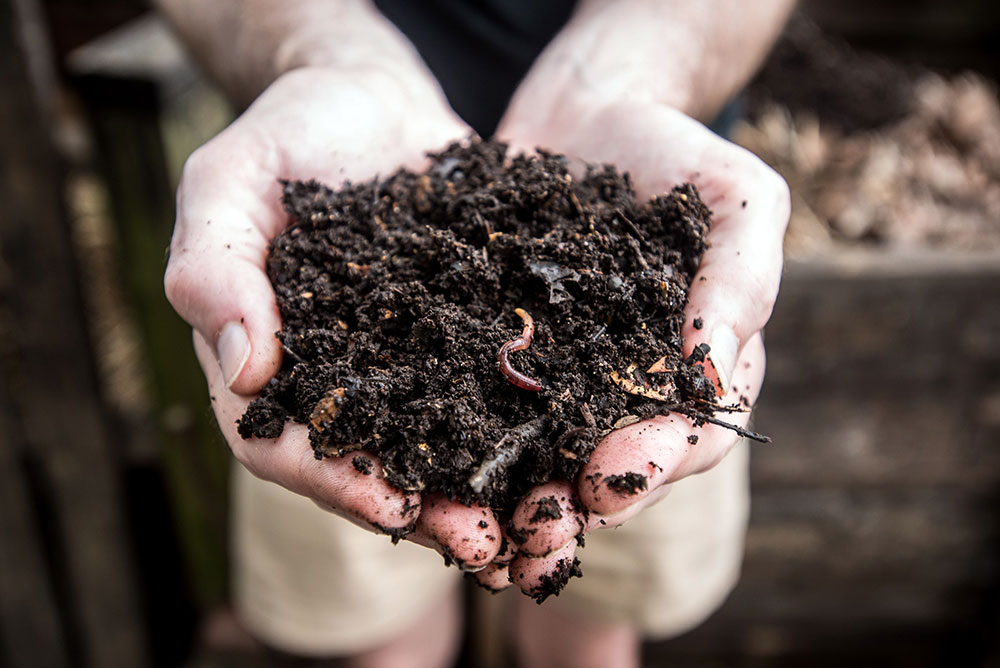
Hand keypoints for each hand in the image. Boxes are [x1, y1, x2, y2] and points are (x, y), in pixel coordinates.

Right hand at [165, 66, 503, 568]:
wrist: (373, 97)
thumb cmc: (292, 130)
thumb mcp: (233, 179)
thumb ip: (215, 265)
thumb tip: (243, 369)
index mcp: (269, 360)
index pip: (281, 444)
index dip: (332, 481)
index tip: (392, 509)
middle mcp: (336, 378)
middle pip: (367, 468)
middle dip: (423, 514)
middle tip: (485, 546)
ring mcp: (400, 364)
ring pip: (434, 448)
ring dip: (479, 495)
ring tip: (535, 525)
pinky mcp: (459, 339)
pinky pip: (485, 396)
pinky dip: (518, 434)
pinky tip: (564, 456)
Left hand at [481, 100, 789, 595]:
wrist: (586, 112)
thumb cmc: (674, 151)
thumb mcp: (736, 195)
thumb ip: (742, 277)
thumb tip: (712, 370)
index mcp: (698, 367)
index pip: (692, 434)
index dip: (655, 463)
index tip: (612, 477)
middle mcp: (632, 387)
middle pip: (618, 467)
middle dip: (580, 507)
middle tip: (539, 536)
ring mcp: (566, 376)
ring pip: (549, 456)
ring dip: (519, 502)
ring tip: (482, 533)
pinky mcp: (504, 354)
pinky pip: (487, 407)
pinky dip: (466, 444)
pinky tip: (428, 469)